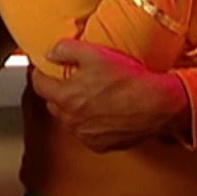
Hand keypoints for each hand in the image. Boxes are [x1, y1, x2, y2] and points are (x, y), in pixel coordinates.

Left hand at [29, 39, 190, 151]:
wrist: (157, 105)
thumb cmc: (129, 80)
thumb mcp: (95, 53)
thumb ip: (66, 50)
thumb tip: (51, 53)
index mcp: (66, 97)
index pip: (39, 85)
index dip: (40, 74)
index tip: (43, 70)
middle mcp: (72, 120)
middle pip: (53, 104)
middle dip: (57, 92)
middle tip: (70, 81)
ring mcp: (85, 135)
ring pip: (69, 120)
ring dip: (73, 109)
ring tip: (90, 96)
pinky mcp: (100, 145)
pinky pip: (86, 133)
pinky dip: (89, 124)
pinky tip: (102, 112)